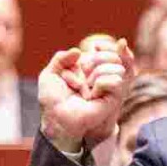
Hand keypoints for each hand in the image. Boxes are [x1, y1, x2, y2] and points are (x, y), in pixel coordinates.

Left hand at [37, 40, 132, 155]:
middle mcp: (100, 77)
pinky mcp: (113, 99)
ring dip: (96, 73)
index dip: (97, 48)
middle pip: (112, 55)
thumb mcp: (50, 74)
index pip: (105, 49)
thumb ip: (61, 57)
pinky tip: (91, 95)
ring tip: (84, 89)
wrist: (56, 117)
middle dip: (93, 61)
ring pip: (117, 66)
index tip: (81, 62)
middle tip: (80, 77)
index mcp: (88, 70)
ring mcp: (108, 88)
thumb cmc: (52, 100)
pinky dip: (101, 84)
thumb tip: (79, 51)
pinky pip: (116, 81)